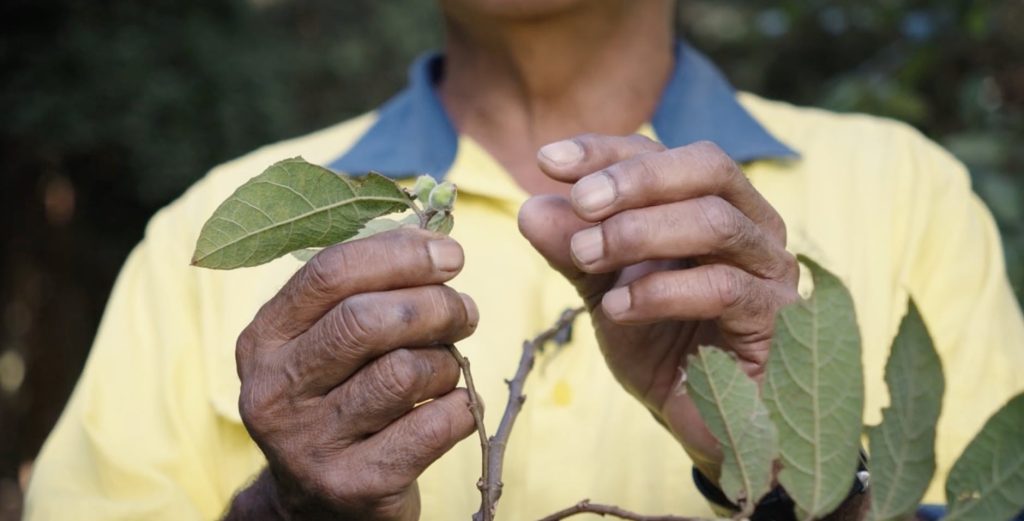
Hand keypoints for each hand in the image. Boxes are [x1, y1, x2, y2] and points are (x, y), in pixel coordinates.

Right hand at [228, 229, 478, 520]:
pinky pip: (432, 426)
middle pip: (366, 320)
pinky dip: (461, 407)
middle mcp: (274, 390)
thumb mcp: (326, 342)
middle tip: (465, 312)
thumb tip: (434, 234)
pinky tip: (453, 406)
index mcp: (264, 339)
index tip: (450, 255)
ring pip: (403, 373)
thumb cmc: (339, 400)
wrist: (320, 505)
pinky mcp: (352, 486)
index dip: (401, 254)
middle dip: (435, 305)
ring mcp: (308, 444)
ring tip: (449, 366)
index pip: (330, 272)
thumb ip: (364, 290)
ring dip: (447, 362)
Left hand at [518, 134, 798, 478]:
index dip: (607, 152)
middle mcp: (754, 227)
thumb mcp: (606, 292)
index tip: (547, 161)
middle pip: (708, 168)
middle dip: (636, 179)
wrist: (705, 427)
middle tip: (580, 203)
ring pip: (715, 222)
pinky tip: (617, 308)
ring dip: (640, 232)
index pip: (665, 154)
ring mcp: (772, 271)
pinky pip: (723, 288)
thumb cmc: (664, 351)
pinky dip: (661, 291)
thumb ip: (574, 251)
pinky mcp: (777, 322)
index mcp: (714, 206)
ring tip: (586, 257)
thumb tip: (532, 208)